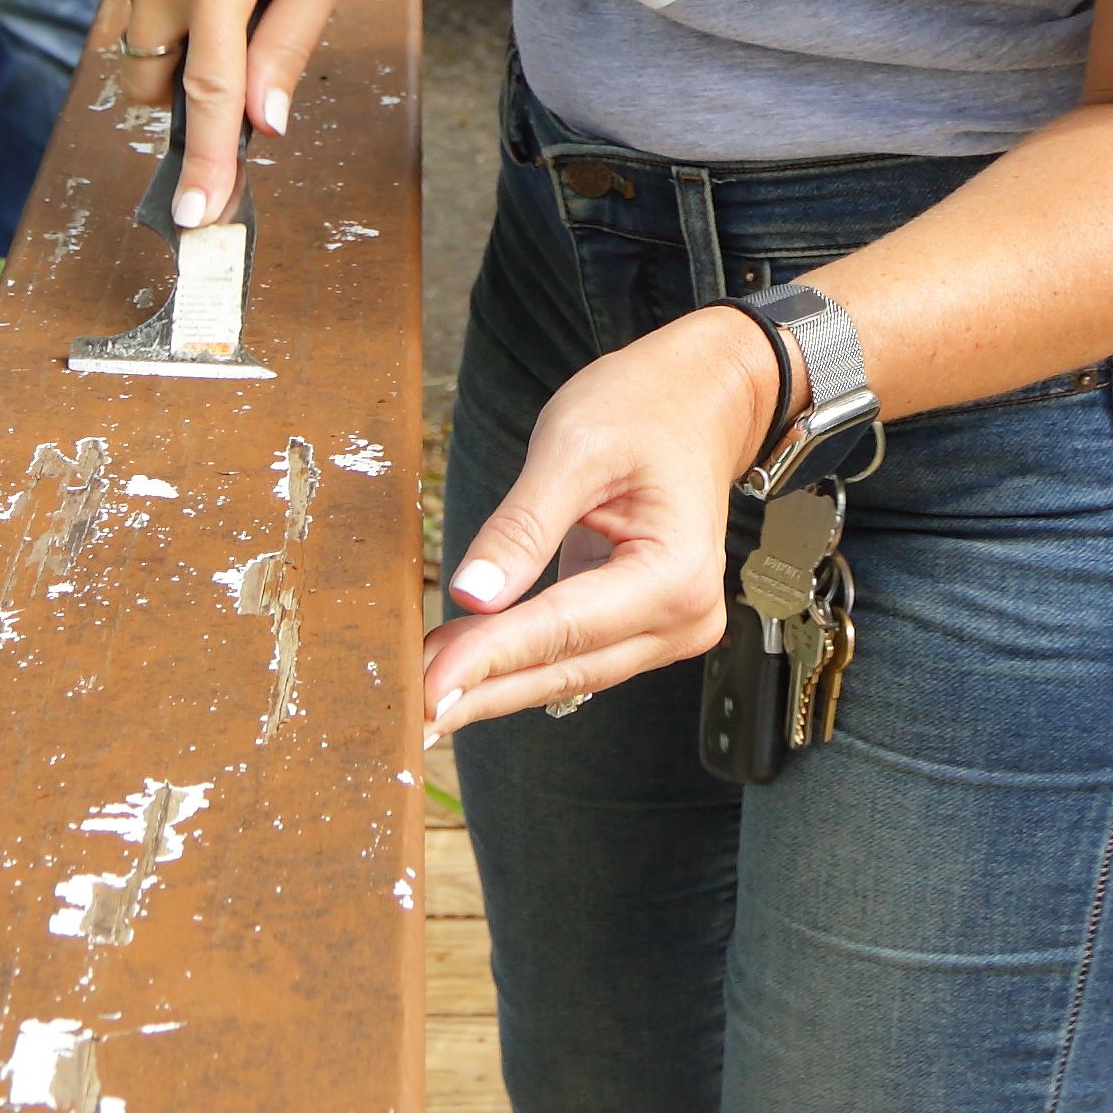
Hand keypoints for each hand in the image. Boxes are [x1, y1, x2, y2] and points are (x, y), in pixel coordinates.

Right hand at [95, 0, 355, 223]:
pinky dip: (169, 5)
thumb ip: (288, 49)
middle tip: (250, 54)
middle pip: (154, 88)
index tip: (195, 216)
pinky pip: (133, 5)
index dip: (202, 163)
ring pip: (138, 52)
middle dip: (193, 97)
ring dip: (181, 49)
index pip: (202, 94)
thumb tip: (260, 128)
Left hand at [420, 307, 781, 735]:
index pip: (562, 628)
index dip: (488, 658)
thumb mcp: (574, 447)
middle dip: (482, 687)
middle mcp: (684, 617)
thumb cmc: (646, 408)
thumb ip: (523, 526)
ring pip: (568, 671)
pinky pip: (576, 653)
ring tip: (422, 691)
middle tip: (410, 712)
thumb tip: (472, 594)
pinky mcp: (647, 626)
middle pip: (565, 667)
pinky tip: (466, 667)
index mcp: (674, 574)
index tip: (426, 684)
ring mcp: (671, 628)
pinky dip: (521, 659)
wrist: (702, 400)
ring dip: (495, 681)